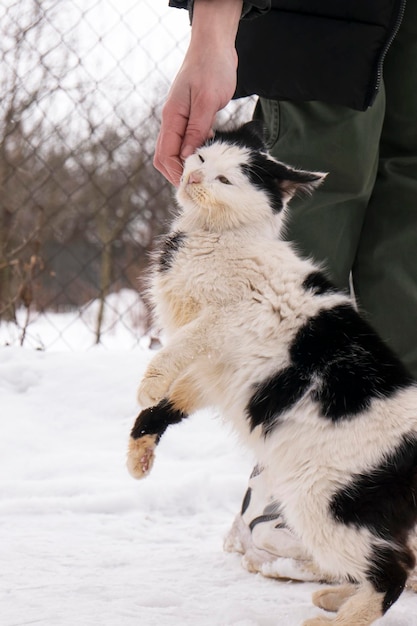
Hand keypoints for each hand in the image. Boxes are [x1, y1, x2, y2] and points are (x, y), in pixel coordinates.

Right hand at [154, 0, 242, 185]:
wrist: (214, 44)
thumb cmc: (212, 67)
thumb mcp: (208, 100)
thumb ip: (197, 129)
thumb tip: (187, 156)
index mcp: (171, 117)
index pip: (165, 155)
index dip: (176, 173)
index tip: (193, 185)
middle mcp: (171, 121)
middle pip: (165, 158)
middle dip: (177, 175)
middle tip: (197, 188)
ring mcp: (179, 120)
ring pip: (174, 152)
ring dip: (185, 166)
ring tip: (203, 178)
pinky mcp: (190, 118)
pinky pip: (185, 143)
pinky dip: (193, 154)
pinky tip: (207, 158)